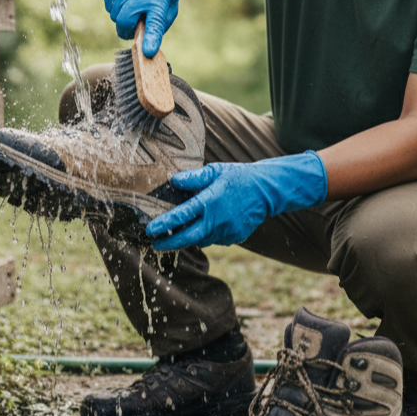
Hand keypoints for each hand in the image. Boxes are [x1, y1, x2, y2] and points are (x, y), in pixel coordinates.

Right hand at [101, 0, 178, 56]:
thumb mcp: (171, 0)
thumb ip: (162, 22)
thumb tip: (149, 43)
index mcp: (158, 0)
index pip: (154, 23)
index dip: (150, 39)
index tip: (147, 52)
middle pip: (124, 24)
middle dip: (127, 29)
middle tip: (134, 22)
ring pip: (115, 17)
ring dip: (122, 16)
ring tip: (132, 1)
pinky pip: (109, 7)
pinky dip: (115, 5)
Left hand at [146, 151, 328, 250]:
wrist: (266, 191)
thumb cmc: (238, 177)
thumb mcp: (215, 171)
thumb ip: (194, 178)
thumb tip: (173, 181)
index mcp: (209, 202)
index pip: (181, 216)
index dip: (163, 224)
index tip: (150, 230)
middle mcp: (216, 220)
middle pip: (187, 238)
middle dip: (169, 243)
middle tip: (155, 244)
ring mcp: (226, 232)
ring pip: (201, 240)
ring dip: (187, 239)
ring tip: (175, 235)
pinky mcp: (234, 238)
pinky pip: (214, 239)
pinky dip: (206, 235)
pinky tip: (204, 226)